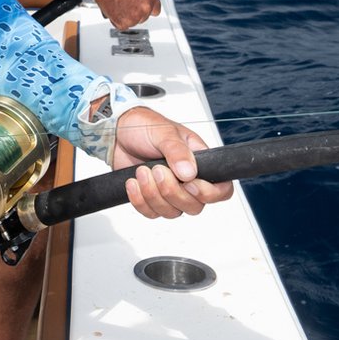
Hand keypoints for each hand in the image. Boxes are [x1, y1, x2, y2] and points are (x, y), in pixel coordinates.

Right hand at [95, 0, 159, 28]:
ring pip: (133, 22)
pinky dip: (117, 21)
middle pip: (143, 17)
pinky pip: (122, 25)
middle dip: (135, 13)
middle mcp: (145, 8)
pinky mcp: (124, 23)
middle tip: (126, 5)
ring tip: (118, 6)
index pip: (156, 10)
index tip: (145, 9)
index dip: (149, 10)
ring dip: (126, 17)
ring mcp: (135, 17)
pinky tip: (114, 11)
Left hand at [110, 107, 232, 218]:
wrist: (117, 132)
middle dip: (173, 192)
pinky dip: (140, 200)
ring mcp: (169, 192)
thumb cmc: (145, 126)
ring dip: (153, 195)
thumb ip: (177, 151)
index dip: (209, 193)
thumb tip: (190, 173)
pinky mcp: (151, 198)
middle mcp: (188, 181)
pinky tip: (132, 182)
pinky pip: (151, 213)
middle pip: (195, 206)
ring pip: (172, 212)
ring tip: (141, 171)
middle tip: (157, 170)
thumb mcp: (164, 132)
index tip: (189, 184)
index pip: (221, 189)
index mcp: (200, 162)